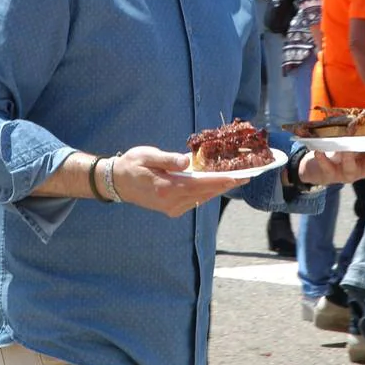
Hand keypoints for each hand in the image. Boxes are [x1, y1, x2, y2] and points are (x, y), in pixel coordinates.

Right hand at [111, 146, 245, 217]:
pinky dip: (207, 191)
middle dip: (227, 184)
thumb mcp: (148, 155)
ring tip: (236, 177)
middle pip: (206, 192)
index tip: (239, 177)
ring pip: (202, 197)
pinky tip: (216, 182)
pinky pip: (195, 200)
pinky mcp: (172, 209)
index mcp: (167, 188)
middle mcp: (172, 202)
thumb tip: (187, 161)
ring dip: (218, 188)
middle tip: (247, 176)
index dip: (222, 180)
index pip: (201, 184)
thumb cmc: (132, 164)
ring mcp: (172, 208)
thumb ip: (168, 159)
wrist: (117, 182)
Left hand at [298, 149, 364, 186]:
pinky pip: (326, 168)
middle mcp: (362, 169)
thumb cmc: (341, 151)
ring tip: (346, 148)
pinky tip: (318, 151)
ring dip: (349, 158)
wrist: (318, 168)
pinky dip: (323, 159)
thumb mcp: (356, 142)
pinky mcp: (330, 174)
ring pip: (351, 168)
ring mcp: (346, 173)